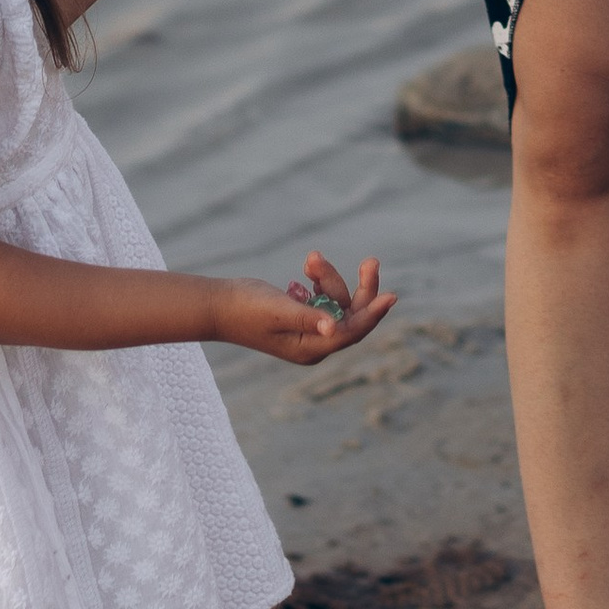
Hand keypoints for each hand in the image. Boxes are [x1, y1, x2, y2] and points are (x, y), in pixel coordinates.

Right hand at [213, 252, 394, 367]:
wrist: (218, 304)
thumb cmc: (245, 308)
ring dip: (326, 277)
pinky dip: (318, 282)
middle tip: (371, 261)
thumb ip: (307, 318)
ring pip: (335, 300)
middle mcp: (314, 343)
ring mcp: (308, 330)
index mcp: (311, 349)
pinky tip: (304, 272)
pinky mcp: (302, 316)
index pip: (352, 333)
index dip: (373, 314)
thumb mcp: (278, 310)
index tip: (391, 296)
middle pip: (351, 316)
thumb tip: (334, 329)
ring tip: (309, 258)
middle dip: (360, 288)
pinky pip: (323, 297)